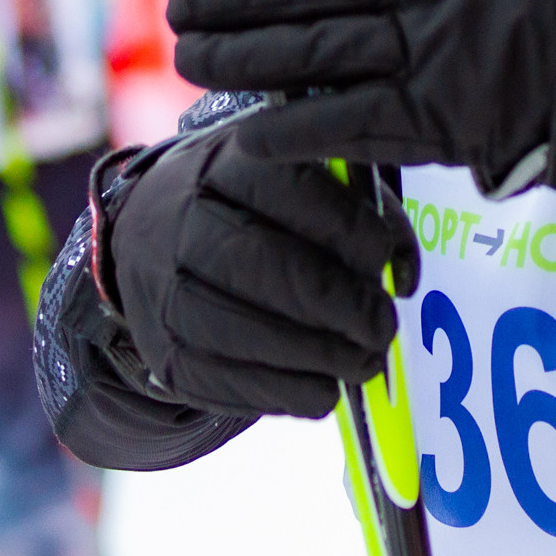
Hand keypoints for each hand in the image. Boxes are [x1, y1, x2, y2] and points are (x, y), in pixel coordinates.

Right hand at [107, 123, 417, 418]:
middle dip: (336, 303)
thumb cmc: (257, 208)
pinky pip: (223, 380)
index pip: (289, 188)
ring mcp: (161, 290)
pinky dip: (283, 393)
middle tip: (382, 326)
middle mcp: (182, 221)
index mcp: (226, 162)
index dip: (346, 227)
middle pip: (262, 265)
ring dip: (314, 356)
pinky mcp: (162, 353)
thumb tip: (404, 273)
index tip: (385, 257)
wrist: (152, 242)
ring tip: (365, 364)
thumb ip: (360, 208)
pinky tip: (324, 392)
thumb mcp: (301, 179)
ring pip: (239, 330)